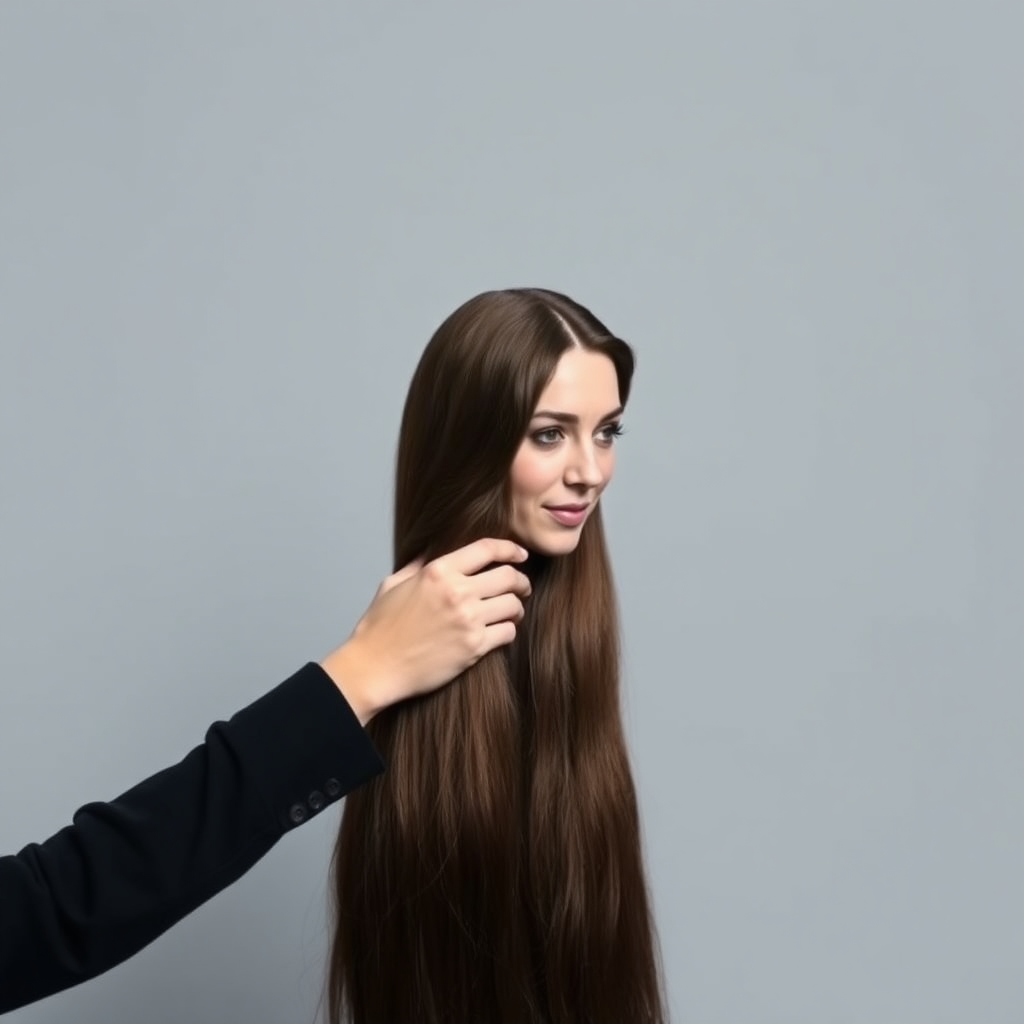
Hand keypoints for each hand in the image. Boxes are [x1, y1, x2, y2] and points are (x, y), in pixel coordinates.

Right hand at [319, 538, 531, 723]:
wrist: (375, 667)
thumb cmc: (379, 628)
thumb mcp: (393, 585)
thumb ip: (417, 566)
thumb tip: (432, 552)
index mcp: (437, 571)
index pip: (487, 549)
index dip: (510, 549)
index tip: (520, 555)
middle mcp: (457, 592)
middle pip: (509, 576)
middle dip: (521, 581)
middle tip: (522, 588)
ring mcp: (468, 620)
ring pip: (514, 605)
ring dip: (517, 608)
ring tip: (511, 612)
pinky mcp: (474, 647)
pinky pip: (508, 632)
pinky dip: (508, 631)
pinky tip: (500, 632)